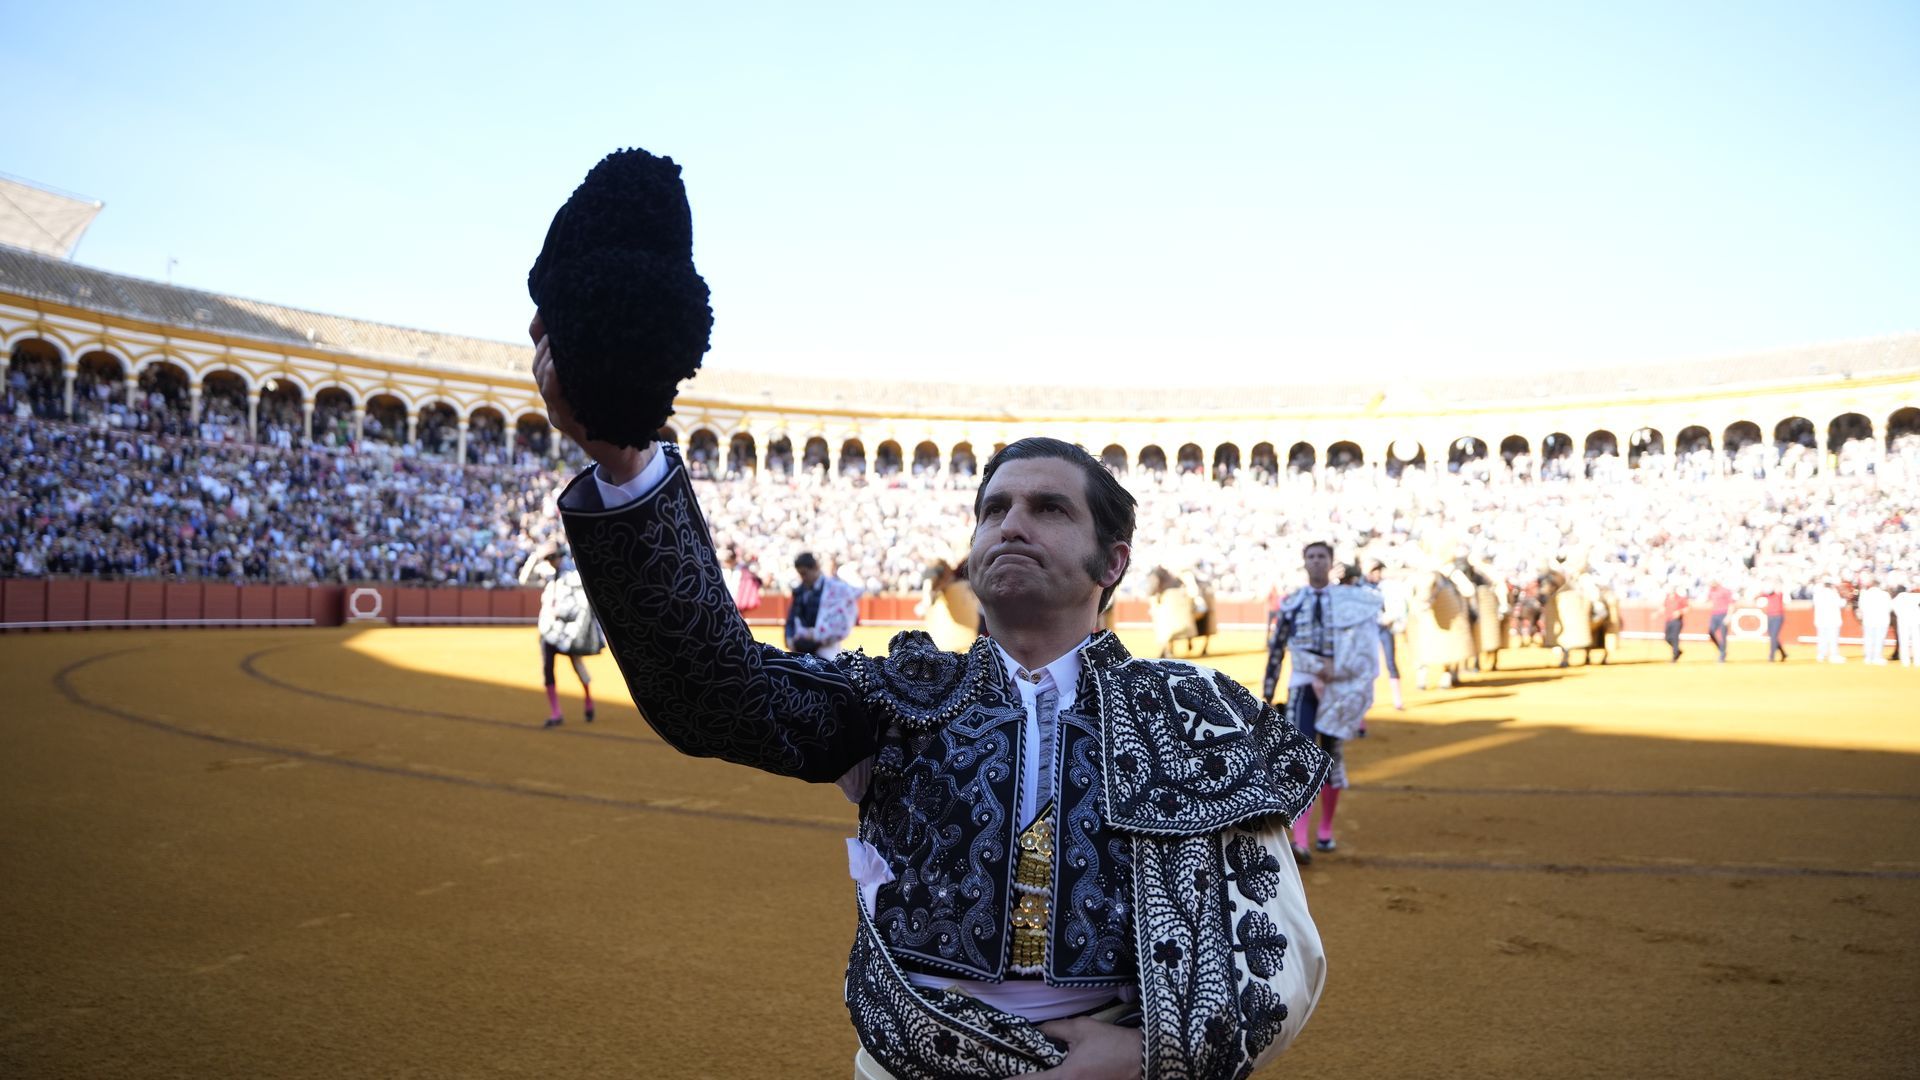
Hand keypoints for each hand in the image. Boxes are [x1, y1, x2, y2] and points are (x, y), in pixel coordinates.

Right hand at [530, 313, 651, 484]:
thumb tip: (615, 318)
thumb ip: (605, 356)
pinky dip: (554, 380)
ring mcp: (559, 411)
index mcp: (564, 381)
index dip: (540, 326)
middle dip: (546, 338)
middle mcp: (556, 396)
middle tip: (558, 318)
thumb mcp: (614, 379)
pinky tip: (558, 366)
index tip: (546, 305)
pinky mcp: (568, 425)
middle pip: (540, 361)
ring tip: (556, 337)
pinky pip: (555, 399)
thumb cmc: (625, 412)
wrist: (631, 454)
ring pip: (544, 377)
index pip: (543, 348)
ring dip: (548, 355)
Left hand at [1011, 1018, 1141, 1078]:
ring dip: (1045, 1078)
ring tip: (1035, 1070)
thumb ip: (1055, 1029)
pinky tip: (1054, 1072)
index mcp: (1066, 1077)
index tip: (1001, 1076)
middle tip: (1017, 1071)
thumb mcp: (1081, 1028)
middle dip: (1029, 1078)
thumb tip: (1037, 1030)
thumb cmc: (1112, 1043)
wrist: (1142, 1058)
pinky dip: (1058, 1078)